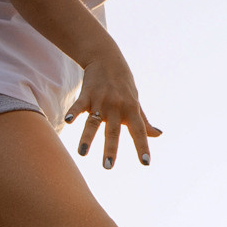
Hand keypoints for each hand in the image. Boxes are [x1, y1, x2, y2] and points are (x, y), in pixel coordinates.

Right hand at [67, 48, 160, 169]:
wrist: (107, 59)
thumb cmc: (124, 86)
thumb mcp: (136, 102)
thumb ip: (145, 121)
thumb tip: (158, 135)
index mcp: (131, 110)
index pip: (139, 131)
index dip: (143, 147)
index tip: (146, 163)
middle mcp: (117, 107)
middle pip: (114, 131)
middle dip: (111, 149)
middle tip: (108, 167)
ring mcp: (101, 100)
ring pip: (94, 122)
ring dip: (88, 138)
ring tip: (83, 153)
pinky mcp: (86, 94)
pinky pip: (79, 105)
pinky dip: (73, 113)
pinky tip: (68, 122)